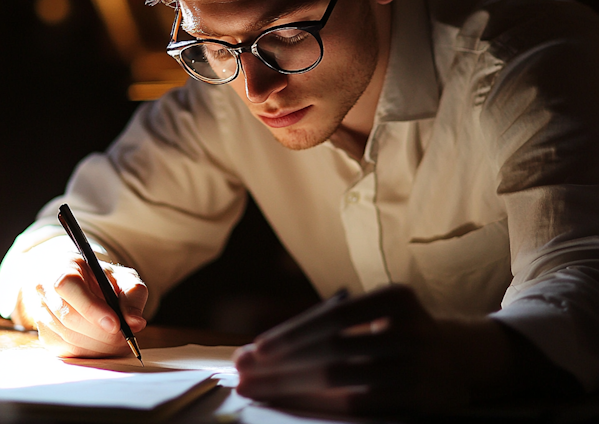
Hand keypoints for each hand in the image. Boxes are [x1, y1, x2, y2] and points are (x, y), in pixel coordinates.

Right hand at [12, 239, 147, 357]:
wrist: (84, 285)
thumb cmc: (104, 280)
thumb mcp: (123, 278)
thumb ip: (133, 295)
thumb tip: (136, 323)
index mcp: (64, 266)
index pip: (68, 286)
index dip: (91, 308)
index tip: (116, 324)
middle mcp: (46, 289)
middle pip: (69, 317)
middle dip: (102, 333)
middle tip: (126, 338)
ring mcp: (42, 314)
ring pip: (68, 337)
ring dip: (99, 345)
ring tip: (121, 342)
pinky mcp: (46, 336)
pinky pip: (67, 351)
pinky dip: (91, 352)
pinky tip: (106, 346)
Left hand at [235, 285, 512, 415]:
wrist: (461, 358)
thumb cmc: (402, 330)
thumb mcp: (379, 313)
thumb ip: (335, 324)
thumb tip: (270, 346)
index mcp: (396, 298)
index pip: (332, 318)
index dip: (290, 334)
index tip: (254, 349)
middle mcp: (410, 330)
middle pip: (331, 350)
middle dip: (280, 363)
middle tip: (243, 372)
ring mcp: (419, 368)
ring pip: (341, 381)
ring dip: (292, 387)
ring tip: (258, 388)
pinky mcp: (421, 401)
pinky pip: (361, 407)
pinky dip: (323, 406)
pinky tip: (295, 404)